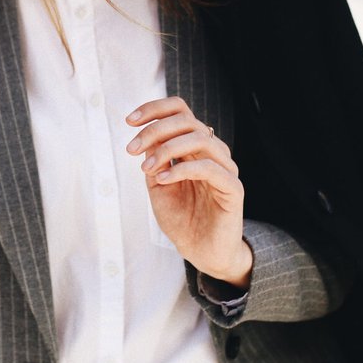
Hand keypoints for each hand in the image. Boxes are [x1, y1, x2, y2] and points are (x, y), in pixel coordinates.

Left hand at [125, 97, 251, 287]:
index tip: (129, 120)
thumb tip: (144, 134)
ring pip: (200, 138)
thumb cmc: (181, 219)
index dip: (155, 109)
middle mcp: (212, 152)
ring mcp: (225, 168)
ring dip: (167, 149)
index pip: (180, 112)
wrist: (201, 252)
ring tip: (146, 168)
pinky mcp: (233, 188)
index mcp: (195, 147)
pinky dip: (182, 169)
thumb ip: (153, 159)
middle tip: (131, 148)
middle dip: (154, 130)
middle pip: (187, 121)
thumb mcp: (158, 185)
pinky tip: (163, 179)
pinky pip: (210, 168)